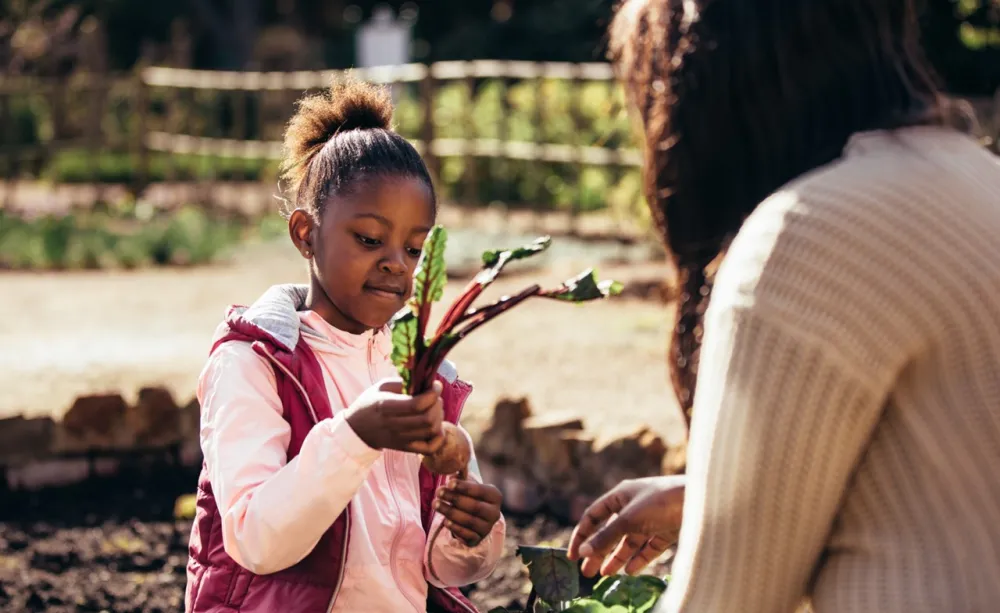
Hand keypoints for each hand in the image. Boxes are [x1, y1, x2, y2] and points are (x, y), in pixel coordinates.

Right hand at [345, 378, 444, 453]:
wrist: (357, 429)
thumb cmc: (370, 404)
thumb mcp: (381, 386)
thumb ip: (402, 382)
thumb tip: (425, 382)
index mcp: (385, 406)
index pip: (416, 404)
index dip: (432, 394)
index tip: (436, 385)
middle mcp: (393, 424)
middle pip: (427, 419)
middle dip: (437, 404)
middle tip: (435, 397)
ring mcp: (400, 439)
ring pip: (431, 431)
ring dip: (439, 417)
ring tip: (434, 409)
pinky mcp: (406, 448)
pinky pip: (430, 448)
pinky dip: (438, 438)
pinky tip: (435, 426)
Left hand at [434, 477, 502, 546]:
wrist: (474, 518)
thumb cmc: (469, 497)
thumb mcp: (467, 486)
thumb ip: (461, 480)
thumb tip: (452, 477)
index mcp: (495, 496)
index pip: (480, 491)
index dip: (464, 487)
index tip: (449, 483)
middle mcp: (494, 513)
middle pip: (474, 506)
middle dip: (454, 498)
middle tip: (438, 492)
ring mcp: (487, 528)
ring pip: (469, 521)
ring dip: (450, 512)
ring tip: (436, 504)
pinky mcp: (478, 539)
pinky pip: (466, 534)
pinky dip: (455, 527)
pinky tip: (445, 521)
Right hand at [568, 475, 684, 576]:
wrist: (701, 501)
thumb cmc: (661, 501)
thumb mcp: (629, 519)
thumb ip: (606, 537)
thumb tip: (583, 552)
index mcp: (621, 495)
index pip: (594, 516)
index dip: (582, 535)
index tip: (573, 555)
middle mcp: (634, 506)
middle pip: (611, 532)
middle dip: (598, 551)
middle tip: (587, 572)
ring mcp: (651, 519)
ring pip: (629, 542)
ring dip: (616, 558)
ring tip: (605, 574)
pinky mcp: (666, 530)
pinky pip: (648, 547)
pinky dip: (639, 559)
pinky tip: (630, 571)